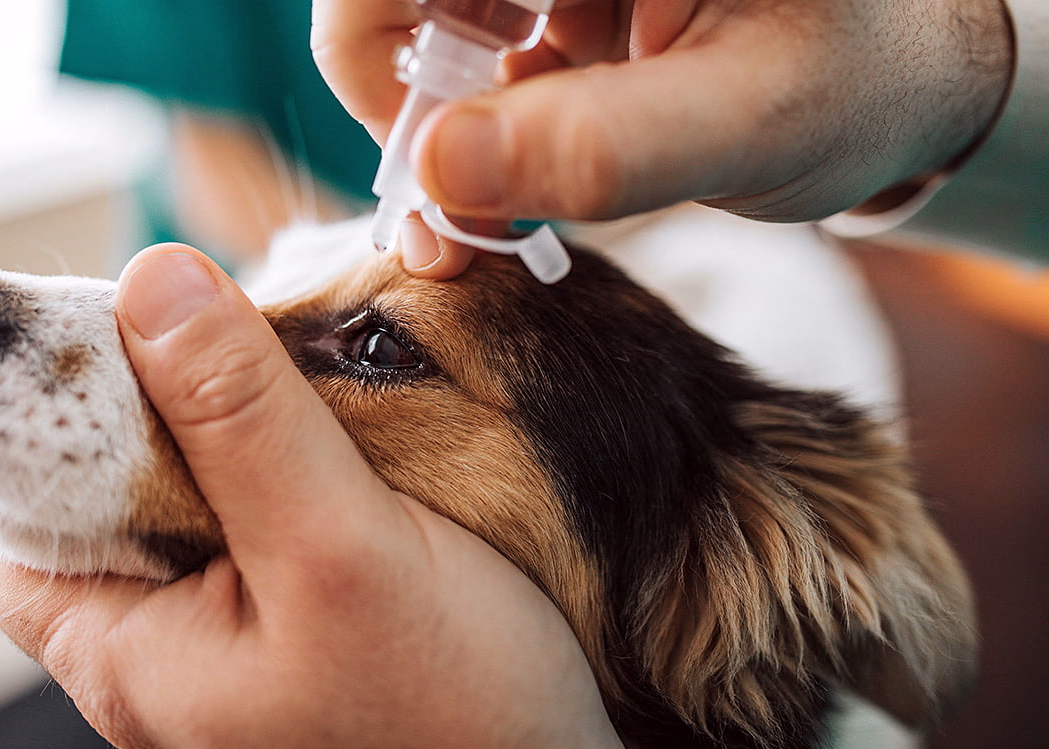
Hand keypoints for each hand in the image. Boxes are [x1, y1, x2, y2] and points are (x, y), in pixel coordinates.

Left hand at [0, 244, 627, 748]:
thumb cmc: (455, 710)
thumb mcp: (338, 546)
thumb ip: (243, 418)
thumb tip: (153, 281)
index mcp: (128, 653)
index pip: (11, 510)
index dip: (38, 411)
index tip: (110, 323)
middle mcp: (162, 653)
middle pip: (102, 490)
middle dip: (148, 397)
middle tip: (220, 323)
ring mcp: (228, 640)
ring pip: (185, 495)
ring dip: (222, 420)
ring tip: (283, 361)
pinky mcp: (291, 623)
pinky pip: (251, 517)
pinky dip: (273, 456)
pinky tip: (326, 426)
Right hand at [313, 0, 1012, 271]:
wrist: (890, 86)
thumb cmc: (851, 88)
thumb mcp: (751, 124)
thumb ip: (604, 149)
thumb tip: (438, 171)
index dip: (374, 44)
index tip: (419, 158)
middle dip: (412, 101)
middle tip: (455, 211)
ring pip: (424, 23)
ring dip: (440, 127)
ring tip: (503, 208)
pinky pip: (463, 53)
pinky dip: (470, 131)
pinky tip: (522, 181)